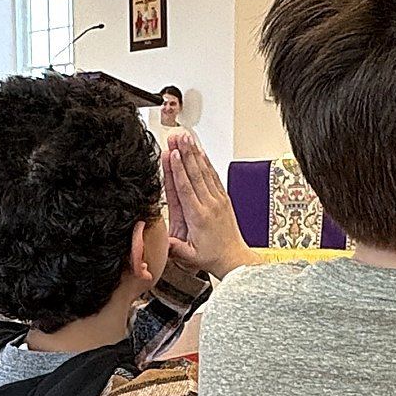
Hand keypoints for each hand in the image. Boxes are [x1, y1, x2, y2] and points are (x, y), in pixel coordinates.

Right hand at [162, 131, 259, 278]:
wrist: (233, 258)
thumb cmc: (211, 256)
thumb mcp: (189, 257)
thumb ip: (175, 248)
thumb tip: (162, 242)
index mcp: (198, 217)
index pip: (186, 188)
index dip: (178, 169)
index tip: (173, 154)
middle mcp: (209, 204)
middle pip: (195, 174)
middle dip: (185, 153)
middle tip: (177, 137)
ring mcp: (217, 199)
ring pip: (204, 171)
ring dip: (194, 153)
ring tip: (186, 137)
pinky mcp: (222, 198)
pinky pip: (213, 176)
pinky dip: (206, 162)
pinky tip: (199, 151)